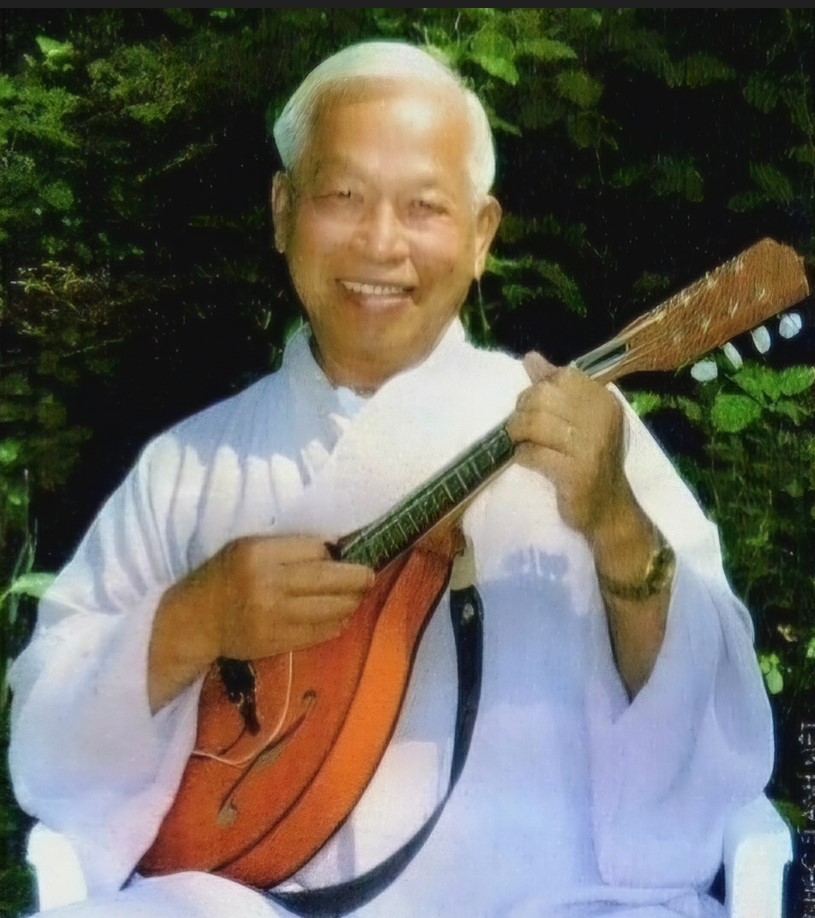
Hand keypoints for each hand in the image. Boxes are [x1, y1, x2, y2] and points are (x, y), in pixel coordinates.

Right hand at [148, 535, 373, 710]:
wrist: (196, 620)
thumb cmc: (226, 575)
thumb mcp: (250, 546)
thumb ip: (289, 547)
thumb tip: (336, 548)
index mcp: (260, 554)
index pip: (317, 550)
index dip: (335, 553)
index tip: (346, 555)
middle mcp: (268, 585)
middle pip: (330, 579)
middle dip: (358, 578)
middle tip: (369, 577)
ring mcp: (273, 617)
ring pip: (331, 609)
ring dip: (351, 603)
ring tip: (357, 597)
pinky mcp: (276, 643)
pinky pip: (320, 634)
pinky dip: (336, 624)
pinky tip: (340, 617)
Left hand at [505, 352, 633, 541]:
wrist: (608, 510)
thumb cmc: (589, 461)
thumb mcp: (580, 420)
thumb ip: (556, 387)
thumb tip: (530, 357)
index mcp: (604, 402)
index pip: (561, 377)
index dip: (537, 391)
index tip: (532, 409)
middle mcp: (601, 420)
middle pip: (543, 397)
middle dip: (522, 412)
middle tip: (520, 429)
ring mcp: (591, 447)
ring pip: (535, 424)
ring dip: (517, 434)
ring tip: (519, 443)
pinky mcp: (576, 474)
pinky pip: (534, 454)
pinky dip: (522, 456)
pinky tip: (527, 461)